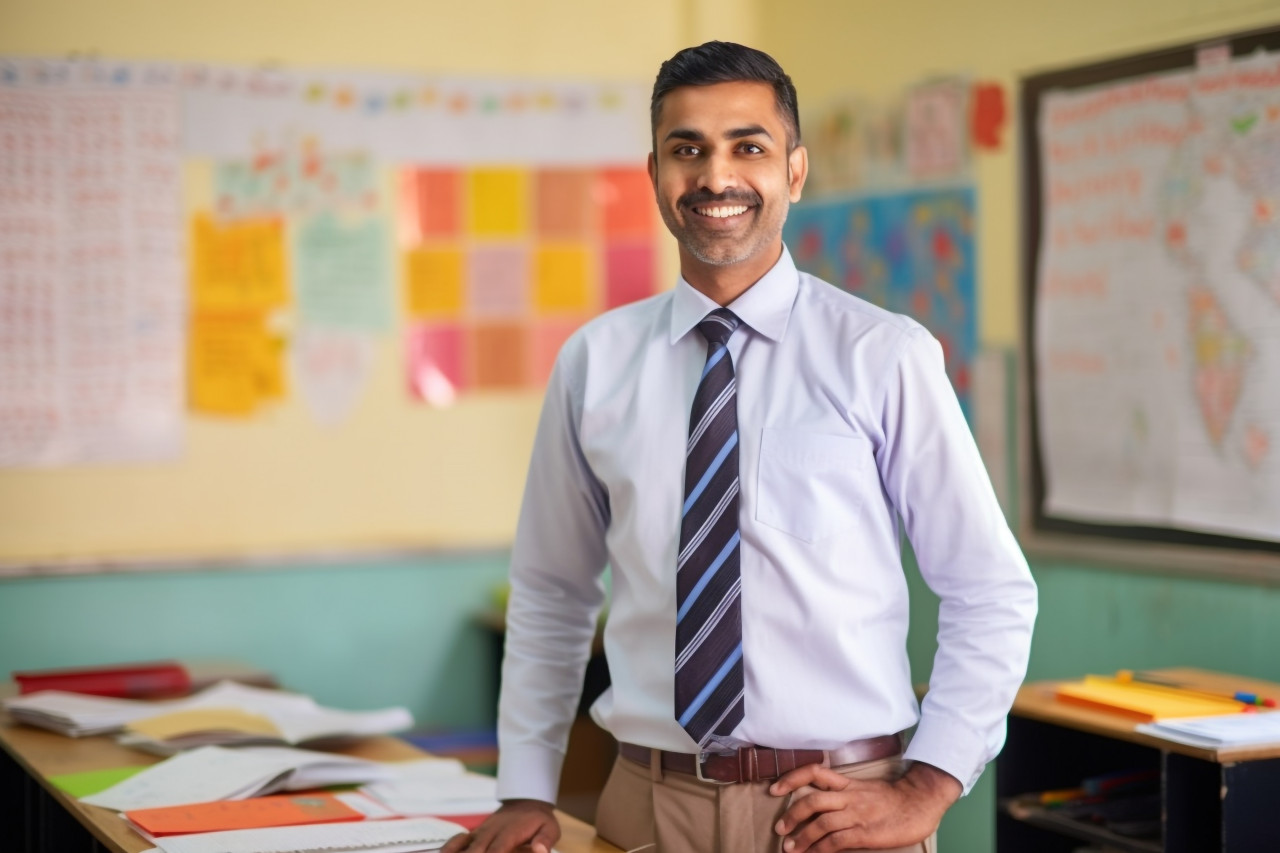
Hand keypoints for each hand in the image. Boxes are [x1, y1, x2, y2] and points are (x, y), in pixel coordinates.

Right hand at [440, 799, 559, 852]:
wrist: (526, 801)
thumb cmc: (538, 820)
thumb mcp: (550, 829)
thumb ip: (545, 841)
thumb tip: (541, 851)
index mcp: (509, 833)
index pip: (497, 851)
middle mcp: (491, 832)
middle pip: (476, 850)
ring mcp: (481, 832)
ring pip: (463, 845)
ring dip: (455, 852)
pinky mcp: (475, 833)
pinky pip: (458, 840)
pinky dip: (449, 847)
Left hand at [769, 761, 960, 852]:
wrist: (921, 803)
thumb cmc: (895, 799)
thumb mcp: (866, 790)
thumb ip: (846, 795)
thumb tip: (823, 808)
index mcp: (848, 783)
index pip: (814, 772)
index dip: (791, 778)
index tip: (774, 789)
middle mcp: (849, 796)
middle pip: (811, 801)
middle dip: (791, 815)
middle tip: (780, 830)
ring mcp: (856, 814)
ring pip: (820, 823)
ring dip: (802, 837)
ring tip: (791, 848)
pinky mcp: (865, 833)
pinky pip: (836, 841)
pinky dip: (820, 850)